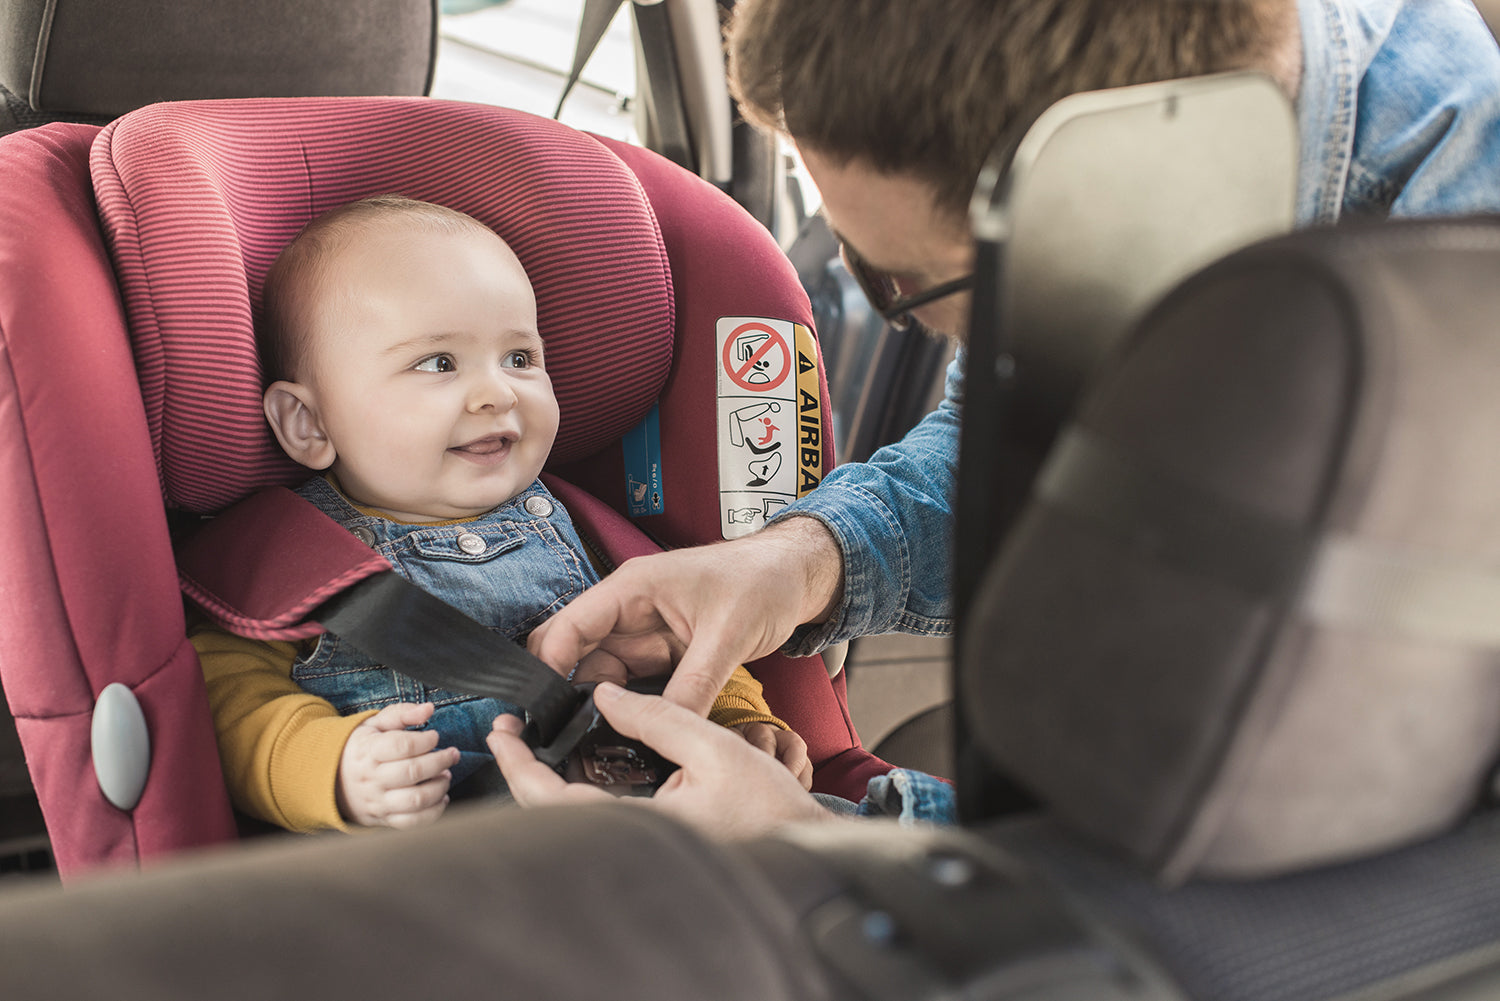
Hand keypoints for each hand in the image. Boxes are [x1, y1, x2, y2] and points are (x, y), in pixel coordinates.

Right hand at [336, 702, 459, 828]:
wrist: (332, 779)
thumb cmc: (361, 748)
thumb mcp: (375, 724)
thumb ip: (402, 713)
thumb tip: (428, 709)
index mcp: (368, 751)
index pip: (401, 746)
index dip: (425, 740)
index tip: (434, 736)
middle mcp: (372, 779)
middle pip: (413, 772)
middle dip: (440, 761)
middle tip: (452, 754)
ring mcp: (378, 801)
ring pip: (415, 800)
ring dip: (439, 787)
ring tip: (445, 775)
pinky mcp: (384, 819)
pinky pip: (412, 822)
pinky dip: (434, 812)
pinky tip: (441, 797)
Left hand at [488, 683, 837, 839]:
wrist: (804, 842)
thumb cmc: (769, 804)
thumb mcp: (715, 746)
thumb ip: (657, 717)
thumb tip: (605, 694)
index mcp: (640, 825)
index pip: (553, 800)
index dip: (519, 765)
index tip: (502, 732)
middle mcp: (632, 842)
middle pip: (552, 813)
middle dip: (524, 770)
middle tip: (510, 731)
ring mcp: (640, 846)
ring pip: (573, 816)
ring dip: (548, 779)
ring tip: (538, 739)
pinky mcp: (651, 842)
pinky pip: (598, 817)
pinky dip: (578, 789)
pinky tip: (580, 761)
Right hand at [527, 517, 844, 715]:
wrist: (796, 576)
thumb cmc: (762, 581)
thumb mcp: (728, 636)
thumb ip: (694, 685)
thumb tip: (666, 728)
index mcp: (633, 588)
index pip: (570, 627)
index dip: (549, 667)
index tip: (542, 711)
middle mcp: (630, 609)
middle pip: (576, 653)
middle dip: (567, 692)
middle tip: (566, 737)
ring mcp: (645, 632)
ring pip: (603, 673)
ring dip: (600, 705)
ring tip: (596, 742)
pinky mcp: (663, 651)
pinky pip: (633, 683)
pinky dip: (629, 706)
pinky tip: (629, 731)